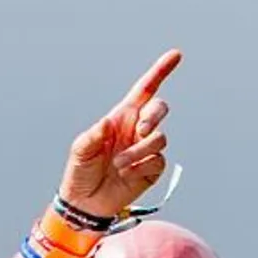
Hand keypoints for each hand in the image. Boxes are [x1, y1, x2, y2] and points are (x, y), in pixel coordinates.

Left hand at [58, 51, 180, 223]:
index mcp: (123, 117)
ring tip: (119, 165)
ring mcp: (145, 150)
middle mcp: (137, 130)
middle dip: (154, 115)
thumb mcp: (80, 149)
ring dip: (140, 151)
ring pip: (159, 139)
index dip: (160, 71)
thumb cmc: (81, 171)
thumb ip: (93, 134)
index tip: (176, 55)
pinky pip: (158, 162)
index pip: (145, 89)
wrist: (85, 202)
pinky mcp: (151, 170)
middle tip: (141, 130)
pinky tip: (126, 175)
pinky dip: (141, 167)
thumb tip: (108, 123)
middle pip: (159, 109)